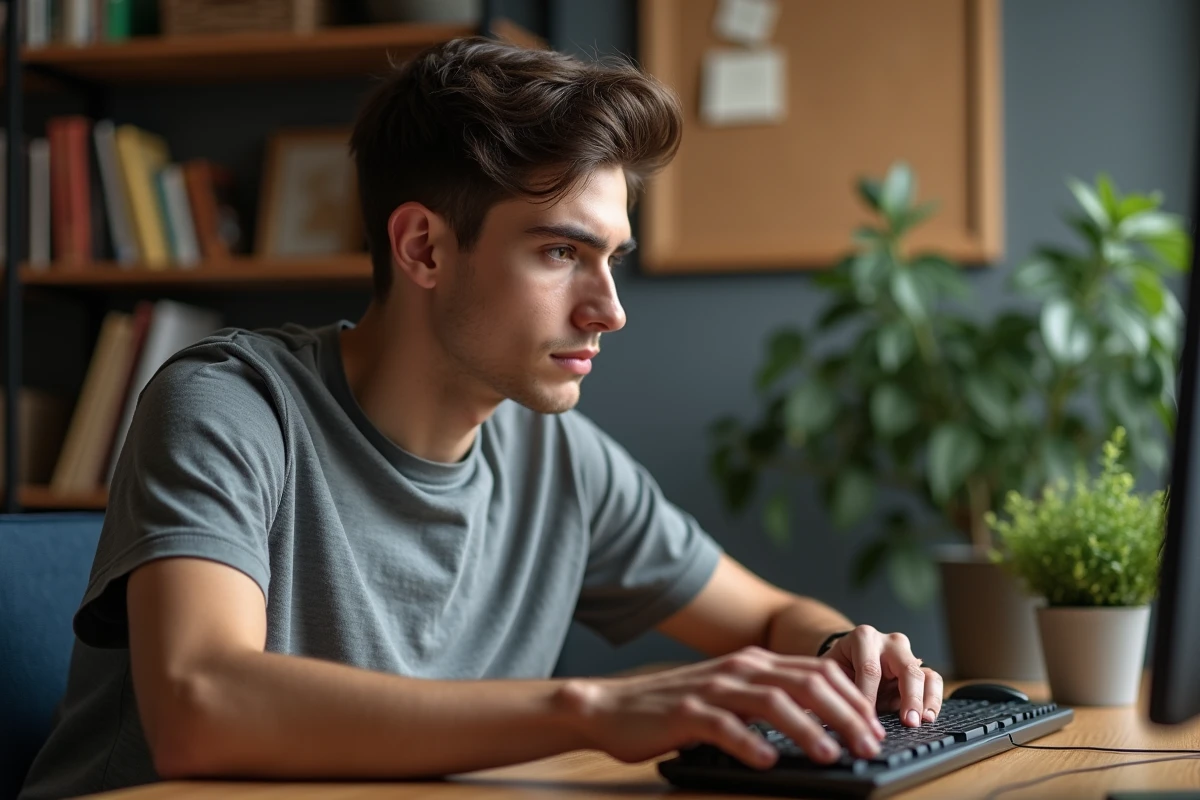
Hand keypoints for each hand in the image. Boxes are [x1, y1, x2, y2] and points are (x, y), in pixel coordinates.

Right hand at [560, 646, 886, 769]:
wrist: (612, 707)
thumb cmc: (674, 709)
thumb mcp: (729, 696)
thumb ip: (767, 700)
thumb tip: (824, 725)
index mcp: (754, 663)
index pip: (817, 671)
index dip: (853, 698)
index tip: (876, 726)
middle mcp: (739, 669)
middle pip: (806, 683)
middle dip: (845, 713)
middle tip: (870, 744)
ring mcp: (713, 689)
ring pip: (773, 701)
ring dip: (808, 729)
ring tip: (832, 755)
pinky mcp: (687, 712)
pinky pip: (725, 726)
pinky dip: (750, 743)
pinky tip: (768, 762)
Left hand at [821, 625, 942, 727]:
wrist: (848, 658)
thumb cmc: (838, 667)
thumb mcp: (831, 673)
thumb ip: (836, 689)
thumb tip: (835, 718)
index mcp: (863, 637)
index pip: (870, 669)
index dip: (869, 697)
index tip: (867, 721)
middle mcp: (889, 642)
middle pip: (906, 668)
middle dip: (908, 697)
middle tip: (908, 722)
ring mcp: (907, 654)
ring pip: (924, 674)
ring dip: (926, 700)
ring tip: (923, 721)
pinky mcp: (919, 668)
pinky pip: (933, 681)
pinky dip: (934, 699)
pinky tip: (928, 717)